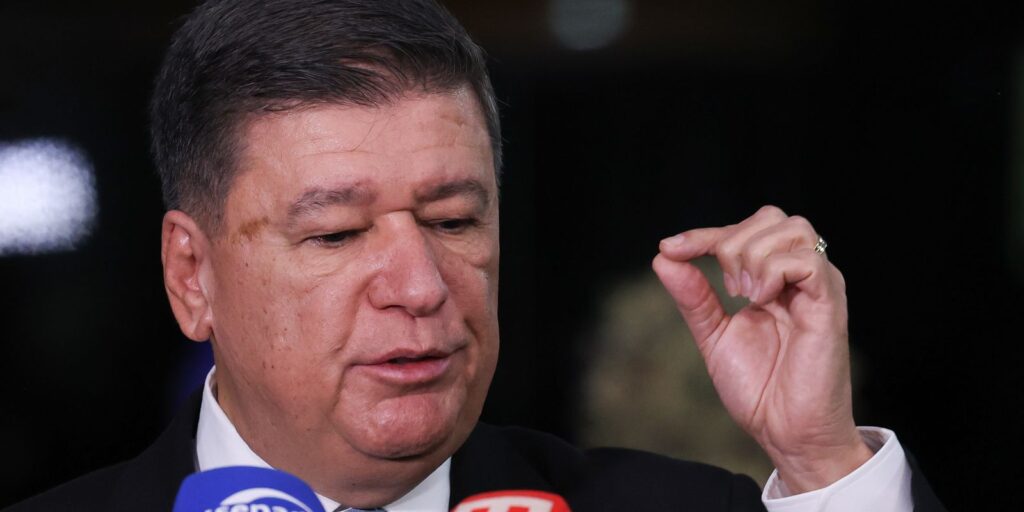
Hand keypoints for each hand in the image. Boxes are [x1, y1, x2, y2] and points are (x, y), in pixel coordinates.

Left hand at [652, 205, 872, 492]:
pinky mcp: (830, 304)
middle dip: (732, 242)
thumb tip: (663, 257)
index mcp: (775, 280)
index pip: (744, 230)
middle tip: (727, 289)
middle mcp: (801, 276)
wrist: (786, 432)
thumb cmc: (760, 388)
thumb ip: (694, 296)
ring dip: (753, 256)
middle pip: (773, 216)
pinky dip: (773, 271)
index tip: (669, 248)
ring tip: (745, 297)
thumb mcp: (714, 335)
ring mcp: (819, 287)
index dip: (704, 234)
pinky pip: (807, 261)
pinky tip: (761, 301)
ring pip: (792, 228)